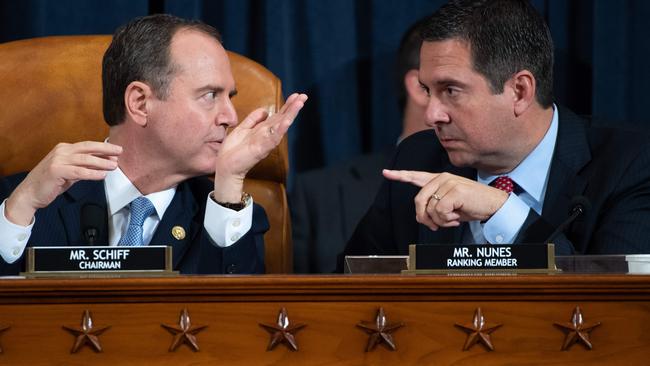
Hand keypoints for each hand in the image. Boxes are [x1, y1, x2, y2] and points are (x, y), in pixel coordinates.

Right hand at [5, 141, 121, 225]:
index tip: (116, 151)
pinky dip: (92, 173)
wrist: (29, 194)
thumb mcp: (69, 172)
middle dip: (106, 149)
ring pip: (85, 159)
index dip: (103, 148)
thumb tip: (102, 163)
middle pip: (88, 148)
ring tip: (114, 165)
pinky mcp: (56, 170)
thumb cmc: (50, 183)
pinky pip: (79, 172)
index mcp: (63, 149)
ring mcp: (58, 160)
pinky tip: (102, 175)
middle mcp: (61, 151)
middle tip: (119, 151)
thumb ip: (83, 166)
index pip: (87, 146)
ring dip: (102, 162)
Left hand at [212, 93, 307, 201]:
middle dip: (293, 107)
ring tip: (299, 104)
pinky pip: (272, 138)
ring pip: (281, 126)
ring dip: (291, 115)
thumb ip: (253, 119)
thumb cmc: (233, 150)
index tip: (296, 95)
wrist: (226, 165)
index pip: (279, 115)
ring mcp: (265, 141)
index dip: (287, 105)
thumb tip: (265, 110)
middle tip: (304, 96)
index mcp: (264, 129)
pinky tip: (286, 121)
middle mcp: (267, 134)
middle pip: (283, 118)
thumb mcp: (243, 128)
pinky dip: (280, 130)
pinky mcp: (261, 149)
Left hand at [382, 169, 508, 230]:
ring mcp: (448, 183)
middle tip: (436, 226)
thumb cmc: (471, 206)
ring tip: (452, 219)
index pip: (416, 176)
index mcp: (439, 180)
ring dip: (440, 221)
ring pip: (429, 209)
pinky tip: (457, 218)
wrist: (493, 205)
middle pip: (418, 201)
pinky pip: (440, 212)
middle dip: (424, 218)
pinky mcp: (454, 191)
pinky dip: (447, 220)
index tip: (385, 172)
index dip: (400, 175)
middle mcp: (442, 178)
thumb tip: (421, 216)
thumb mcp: (449, 206)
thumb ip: (434, 206)